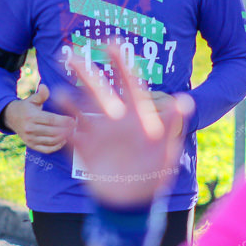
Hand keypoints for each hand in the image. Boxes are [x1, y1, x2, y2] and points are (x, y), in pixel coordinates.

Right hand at [1, 85, 74, 152]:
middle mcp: (30, 129)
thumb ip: (41, 94)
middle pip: (53, 131)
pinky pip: (46, 149)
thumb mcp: (32, 99)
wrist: (11, 118)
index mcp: (31, 116)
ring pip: (51, 141)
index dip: (63, 121)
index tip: (73, 120)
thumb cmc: (26, 107)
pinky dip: (56, 146)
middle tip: (75, 126)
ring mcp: (30, 138)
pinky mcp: (31, 145)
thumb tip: (44, 86)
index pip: (51, 120)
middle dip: (66, 129)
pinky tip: (63, 141)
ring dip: (63, 138)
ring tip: (71, 132)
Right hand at [55, 45, 193, 206]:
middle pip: (99, 91)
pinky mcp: (87, 151)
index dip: (121, 64)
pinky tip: (59, 121)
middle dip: (85, 73)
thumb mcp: (166, 149)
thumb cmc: (153, 174)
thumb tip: (186, 100)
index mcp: (135, 116)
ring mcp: (99, 135)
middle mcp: (114, 120)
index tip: (111, 43)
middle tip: (70, 54)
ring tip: (58, 92)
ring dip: (69, 100)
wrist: (133, 202)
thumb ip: (172, 124)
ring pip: (81, 110)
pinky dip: (65, 129)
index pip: (128, 84)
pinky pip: (73, 137)